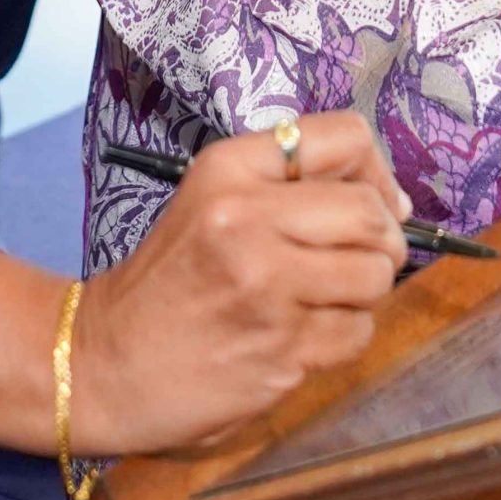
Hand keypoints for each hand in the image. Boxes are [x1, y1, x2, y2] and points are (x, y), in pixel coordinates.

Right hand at [69, 114, 408, 455]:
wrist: (107, 361)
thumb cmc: (170, 279)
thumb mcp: (211, 201)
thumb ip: (288, 185)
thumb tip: (393, 204)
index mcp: (229, 169)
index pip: (346, 137)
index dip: (376, 173)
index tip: (375, 203)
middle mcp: (247, 218)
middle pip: (371, 212)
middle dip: (384, 240)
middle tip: (363, 259)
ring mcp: (265, 286)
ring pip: (374, 275)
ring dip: (364, 294)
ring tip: (325, 299)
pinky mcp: (280, 347)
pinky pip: (357, 332)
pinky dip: (343, 337)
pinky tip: (303, 336)